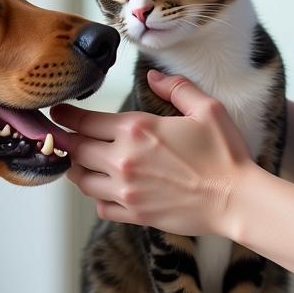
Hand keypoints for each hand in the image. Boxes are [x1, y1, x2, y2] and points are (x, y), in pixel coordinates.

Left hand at [50, 70, 253, 236]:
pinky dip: (96, 197)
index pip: (85, 121)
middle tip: (57, 134)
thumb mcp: (207, 108)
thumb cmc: (224, 153)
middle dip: (64, 140)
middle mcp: (124, 160)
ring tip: (76, 160)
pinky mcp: (135, 214)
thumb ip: (176, 88)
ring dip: (76, 168)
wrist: (236, 199)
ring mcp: (127, 190)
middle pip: (76, 150)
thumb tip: (153, 78)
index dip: (66, 115)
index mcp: (137, 130)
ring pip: (83, 180)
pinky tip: (103, 188)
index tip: (57, 111)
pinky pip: (101, 207)